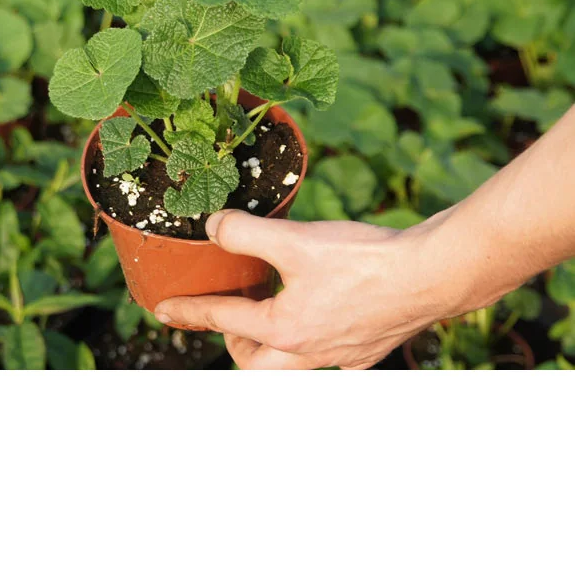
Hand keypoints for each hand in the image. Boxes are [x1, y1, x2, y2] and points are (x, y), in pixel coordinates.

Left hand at [154, 208, 453, 369]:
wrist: (431, 275)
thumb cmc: (365, 260)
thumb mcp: (296, 239)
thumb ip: (246, 232)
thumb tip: (212, 227)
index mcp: (284, 329)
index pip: (222, 318)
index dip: (188, 310)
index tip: (162, 310)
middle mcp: (310, 352)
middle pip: (256, 365)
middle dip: (235, 342)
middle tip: (233, 312)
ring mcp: (342, 355)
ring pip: (293, 366)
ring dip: (274, 346)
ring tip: (274, 313)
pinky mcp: (370, 348)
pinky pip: (333, 357)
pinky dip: (318, 341)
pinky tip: (327, 315)